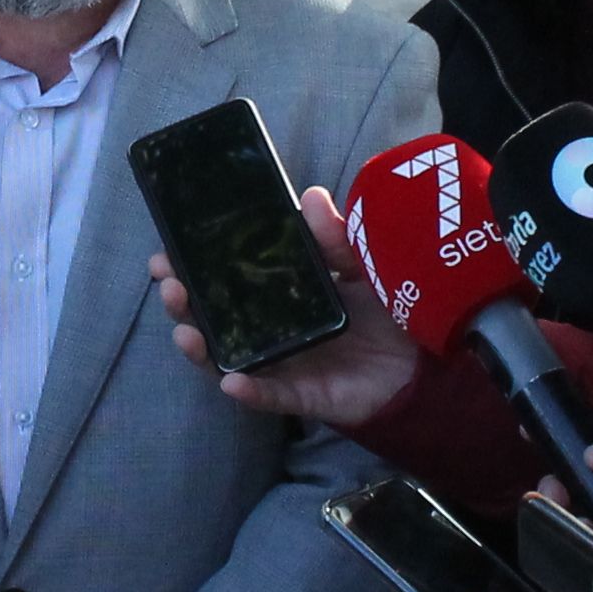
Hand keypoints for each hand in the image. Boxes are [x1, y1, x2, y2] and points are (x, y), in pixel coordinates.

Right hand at [155, 186, 419, 429]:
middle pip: (214, 319)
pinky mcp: (304, 395)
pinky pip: (271, 396)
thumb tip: (311, 196)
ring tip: (184, 331)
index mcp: (279, 294)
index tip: (166, 251)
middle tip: (168, 285)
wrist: (426, 362)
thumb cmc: (388, 310)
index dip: (192, 267)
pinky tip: (231, 381)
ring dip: (201, 349)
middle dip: (183, 303)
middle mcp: (271, 329)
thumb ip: (335, 237)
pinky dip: (250, 391)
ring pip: (229, 359)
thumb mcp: (361, 263)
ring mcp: (284, 364)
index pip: (225, 278)